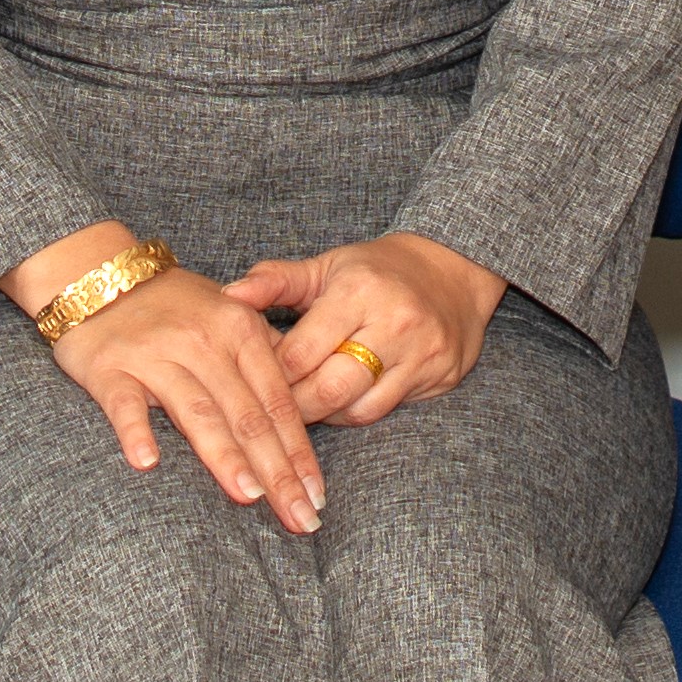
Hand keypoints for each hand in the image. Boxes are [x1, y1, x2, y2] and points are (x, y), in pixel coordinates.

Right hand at [36, 229, 325, 531]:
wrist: (96, 272)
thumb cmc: (173, 303)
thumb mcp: (230, 314)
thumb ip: (267, 355)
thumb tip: (312, 404)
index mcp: (240, 330)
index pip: (278, 402)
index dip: (300, 453)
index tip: (317, 498)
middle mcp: (203, 342)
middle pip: (248, 416)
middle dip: (277, 472)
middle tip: (299, 518)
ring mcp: (156, 355)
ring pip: (197, 412)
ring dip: (224, 456)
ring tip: (250, 497)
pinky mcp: (111, 368)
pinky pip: (124, 404)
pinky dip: (135, 431)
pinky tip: (147, 462)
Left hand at [229, 235, 501, 427]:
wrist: (454, 271)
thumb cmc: (376, 271)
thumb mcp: (326, 267)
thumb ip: (275, 281)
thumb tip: (228, 295)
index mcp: (359, 290)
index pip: (300, 352)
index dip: (270, 373)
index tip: (250, 380)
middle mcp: (395, 323)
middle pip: (328, 388)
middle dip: (293, 406)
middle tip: (270, 410)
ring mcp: (422, 353)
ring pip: (359, 408)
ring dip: (324, 414)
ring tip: (302, 408)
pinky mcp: (441, 376)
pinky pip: (386, 410)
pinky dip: (354, 412)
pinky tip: (338, 404)